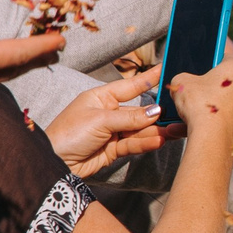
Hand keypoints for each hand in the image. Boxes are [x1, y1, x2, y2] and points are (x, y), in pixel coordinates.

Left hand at [45, 68, 170, 175]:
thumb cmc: (68, 134)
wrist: (54, 162)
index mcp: (101, 98)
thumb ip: (131, 118)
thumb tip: (156, 112)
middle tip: (178, 116)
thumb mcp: (100, 120)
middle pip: (139, 112)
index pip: (130, 86)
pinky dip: (147, 143)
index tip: (165, 70)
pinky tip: (158, 141)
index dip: (148, 79)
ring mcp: (112, 132)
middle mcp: (108, 113)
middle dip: (157, 115)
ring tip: (173, 132)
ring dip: (156, 131)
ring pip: (140, 129)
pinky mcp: (114, 149)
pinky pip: (135, 143)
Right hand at [169, 54, 232, 152]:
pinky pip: (230, 117)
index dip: (217, 49)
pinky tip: (203, 123)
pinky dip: (218, 118)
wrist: (212, 137)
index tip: (213, 47)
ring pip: (230, 100)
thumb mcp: (180, 82)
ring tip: (195, 108)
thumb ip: (184, 77)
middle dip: (213, 82)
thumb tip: (186, 82)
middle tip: (197, 84)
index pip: (227, 52)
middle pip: (229, 79)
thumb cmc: (198, 104)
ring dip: (216, 102)